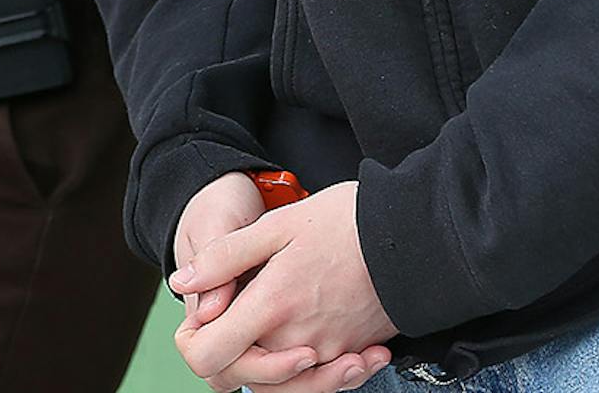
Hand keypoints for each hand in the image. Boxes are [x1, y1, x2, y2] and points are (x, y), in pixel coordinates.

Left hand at [169, 181, 397, 390]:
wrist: (415, 235)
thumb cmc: (345, 221)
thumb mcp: (276, 226)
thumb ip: (225, 258)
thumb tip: (183, 284)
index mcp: (272, 306)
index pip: (210, 355)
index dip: (195, 341)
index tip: (204, 316)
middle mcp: (298, 341)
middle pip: (244, 375)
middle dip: (232, 351)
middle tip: (239, 308)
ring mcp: (328, 353)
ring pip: (282, 382)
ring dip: (271, 361)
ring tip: (276, 316)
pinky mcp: (353, 354)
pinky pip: (319, 377)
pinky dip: (309, 362)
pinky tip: (311, 330)